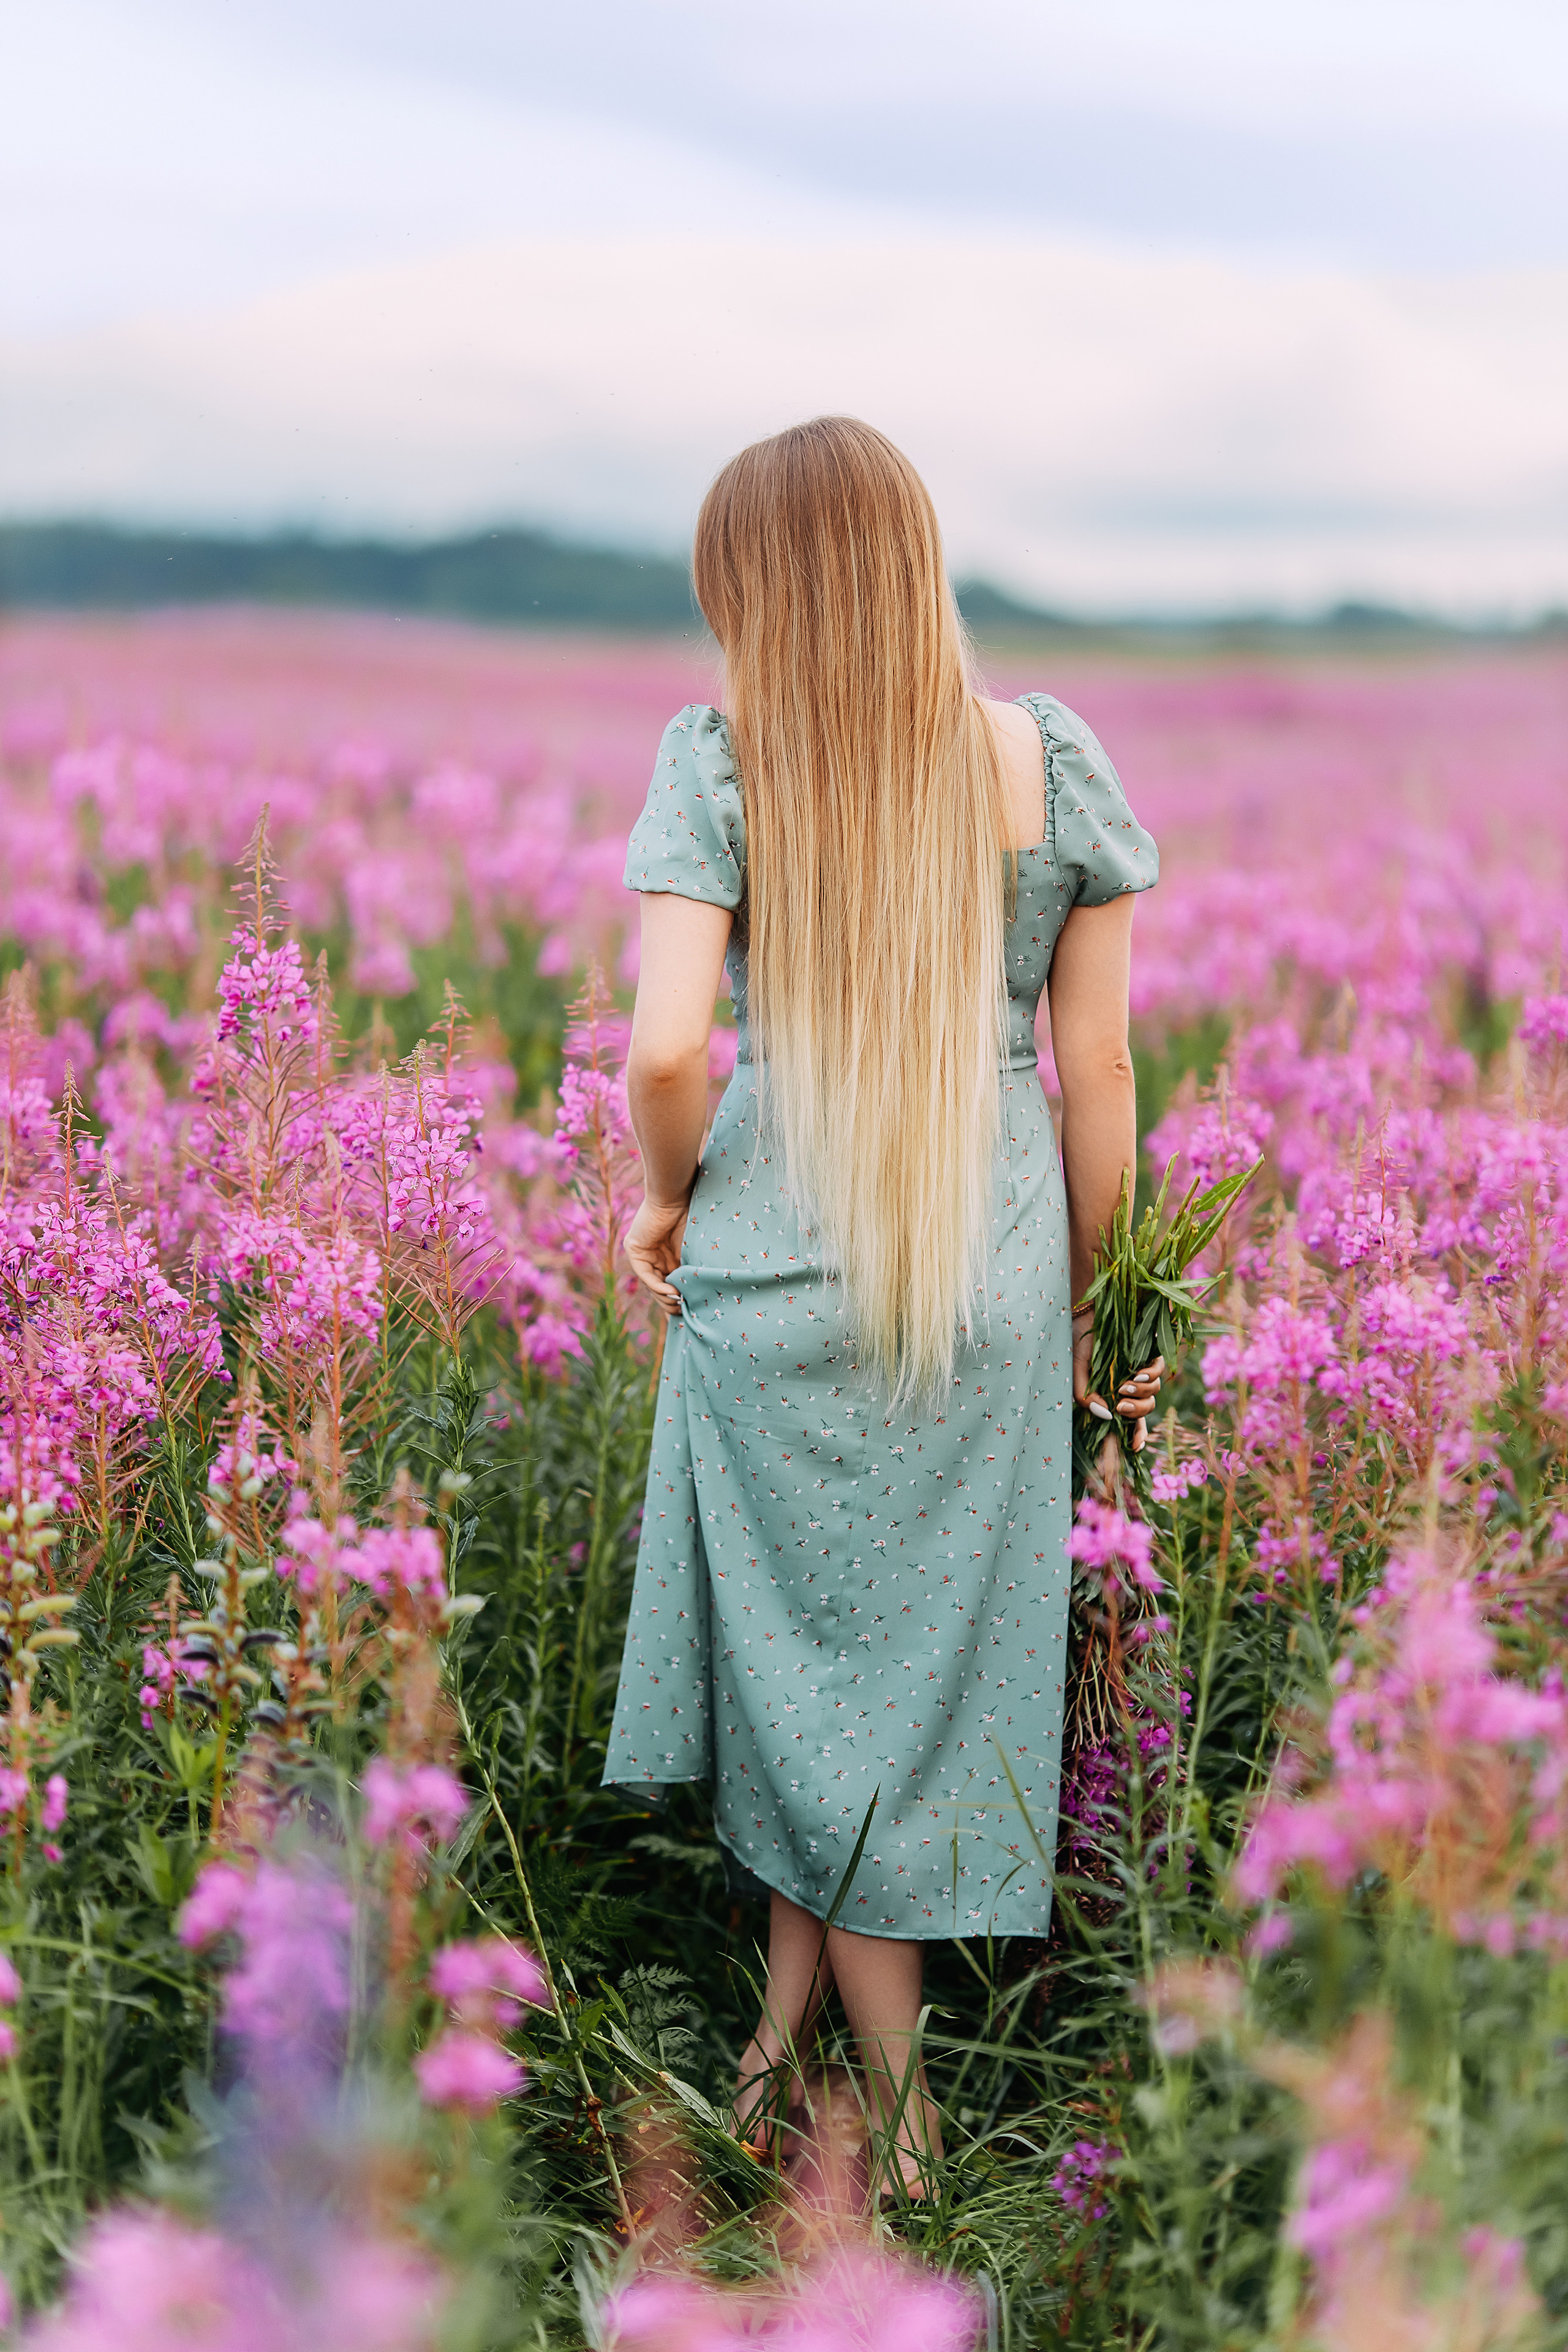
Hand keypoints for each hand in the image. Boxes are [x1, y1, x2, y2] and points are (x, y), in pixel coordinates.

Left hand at [625, 1192, 691, 1316]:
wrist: (678, 1195)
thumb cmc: (693, 1217)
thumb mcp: (694, 1252)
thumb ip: (691, 1272)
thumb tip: (698, 1298)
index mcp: (670, 1256)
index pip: (671, 1284)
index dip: (680, 1299)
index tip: (692, 1312)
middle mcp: (655, 1256)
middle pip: (660, 1288)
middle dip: (671, 1303)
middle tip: (685, 1313)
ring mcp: (643, 1253)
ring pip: (652, 1284)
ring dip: (665, 1298)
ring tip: (680, 1306)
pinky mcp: (634, 1249)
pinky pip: (644, 1274)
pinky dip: (657, 1286)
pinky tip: (670, 1293)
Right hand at [1073, 1322, 1164, 1454]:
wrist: (1087, 1308)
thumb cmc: (1078, 1338)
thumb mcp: (1075, 1370)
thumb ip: (1086, 1396)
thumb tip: (1106, 1418)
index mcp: (1112, 1391)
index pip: (1130, 1420)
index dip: (1135, 1435)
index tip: (1134, 1447)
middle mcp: (1129, 1382)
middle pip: (1145, 1409)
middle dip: (1136, 1412)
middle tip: (1120, 1405)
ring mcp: (1141, 1367)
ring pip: (1154, 1392)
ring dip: (1141, 1393)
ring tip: (1124, 1385)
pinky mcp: (1151, 1350)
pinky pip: (1160, 1370)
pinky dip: (1151, 1375)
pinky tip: (1137, 1372)